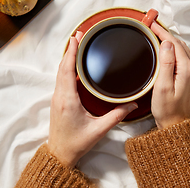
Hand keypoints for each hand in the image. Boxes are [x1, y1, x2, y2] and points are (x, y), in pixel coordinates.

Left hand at [47, 31, 137, 167]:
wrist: (59, 154)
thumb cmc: (76, 143)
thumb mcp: (99, 130)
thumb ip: (116, 116)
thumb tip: (132, 105)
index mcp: (68, 100)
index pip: (67, 70)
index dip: (71, 52)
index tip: (76, 38)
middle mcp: (60, 96)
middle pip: (62, 67)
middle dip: (70, 49)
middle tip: (79, 35)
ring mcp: (57, 98)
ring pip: (60, 72)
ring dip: (67, 57)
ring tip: (76, 44)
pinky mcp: (58, 101)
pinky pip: (61, 79)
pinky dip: (66, 67)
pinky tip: (73, 64)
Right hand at [150, 22, 189, 128]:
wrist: (175, 122)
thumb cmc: (167, 108)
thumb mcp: (162, 86)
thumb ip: (166, 63)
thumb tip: (166, 44)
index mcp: (187, 69)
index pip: (174, 43)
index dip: (162, 32)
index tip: (152, 25)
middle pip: (179, 44)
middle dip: (165, 33)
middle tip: (152, 26)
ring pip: (181, 48)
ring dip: (169, 40)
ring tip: (156, 34)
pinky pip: (182, 55)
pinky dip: (173, 48)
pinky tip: (165, 47)